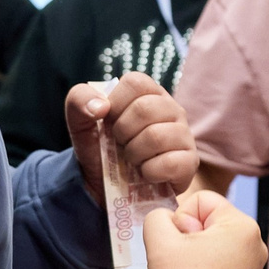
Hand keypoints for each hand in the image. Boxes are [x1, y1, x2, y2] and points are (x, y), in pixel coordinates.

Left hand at [67, 72, 197, 203]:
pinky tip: (145, 173)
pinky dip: (149, 172)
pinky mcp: (190, 162)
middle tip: (119, 143)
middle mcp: (171, 109)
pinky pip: (170, 163)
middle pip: (145, 109)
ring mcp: (184, 135)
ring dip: (133, 153)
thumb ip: (79, 101)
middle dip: (122, 132)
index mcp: (148, 93)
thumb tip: (100, 106)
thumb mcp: (80, 122)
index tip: (109, 121)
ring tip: (132, 159)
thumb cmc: (99, 147)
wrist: (105, 186)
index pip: (135, 82)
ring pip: (156, 136)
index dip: (115, 103)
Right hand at [141, 189, 265, 268]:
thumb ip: (157, 216)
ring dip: (192, 255)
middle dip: (188, 237)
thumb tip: (167, 222)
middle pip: (208, 222)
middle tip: (181, 262)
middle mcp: (255, 244)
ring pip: (211, 244)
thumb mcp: (159, 239)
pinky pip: (218, 264)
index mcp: (243, 226)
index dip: (182, 218)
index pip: (202, 200)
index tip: (180, 244)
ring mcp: (253, 267)